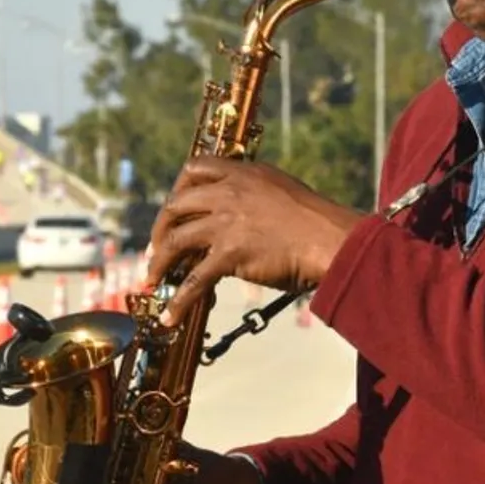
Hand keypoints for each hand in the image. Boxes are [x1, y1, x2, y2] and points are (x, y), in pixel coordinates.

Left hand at [144, 156, 364, 327]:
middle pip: (176, 204)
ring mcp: (226, 222)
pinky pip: (195, 281)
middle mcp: (229, 193)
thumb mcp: (282, 192)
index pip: (195, 167)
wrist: (332, 240)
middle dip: (160, 228)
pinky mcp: (230, 253)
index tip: (174, 208)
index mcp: (243, 174)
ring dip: (159, 262)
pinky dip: (178, 301)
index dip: (178, 188)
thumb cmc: (316, 222)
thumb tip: (238, 216)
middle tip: (156, 248)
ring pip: (175, 241)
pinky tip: (171, 316)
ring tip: (152, 279)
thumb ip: (254, 197)